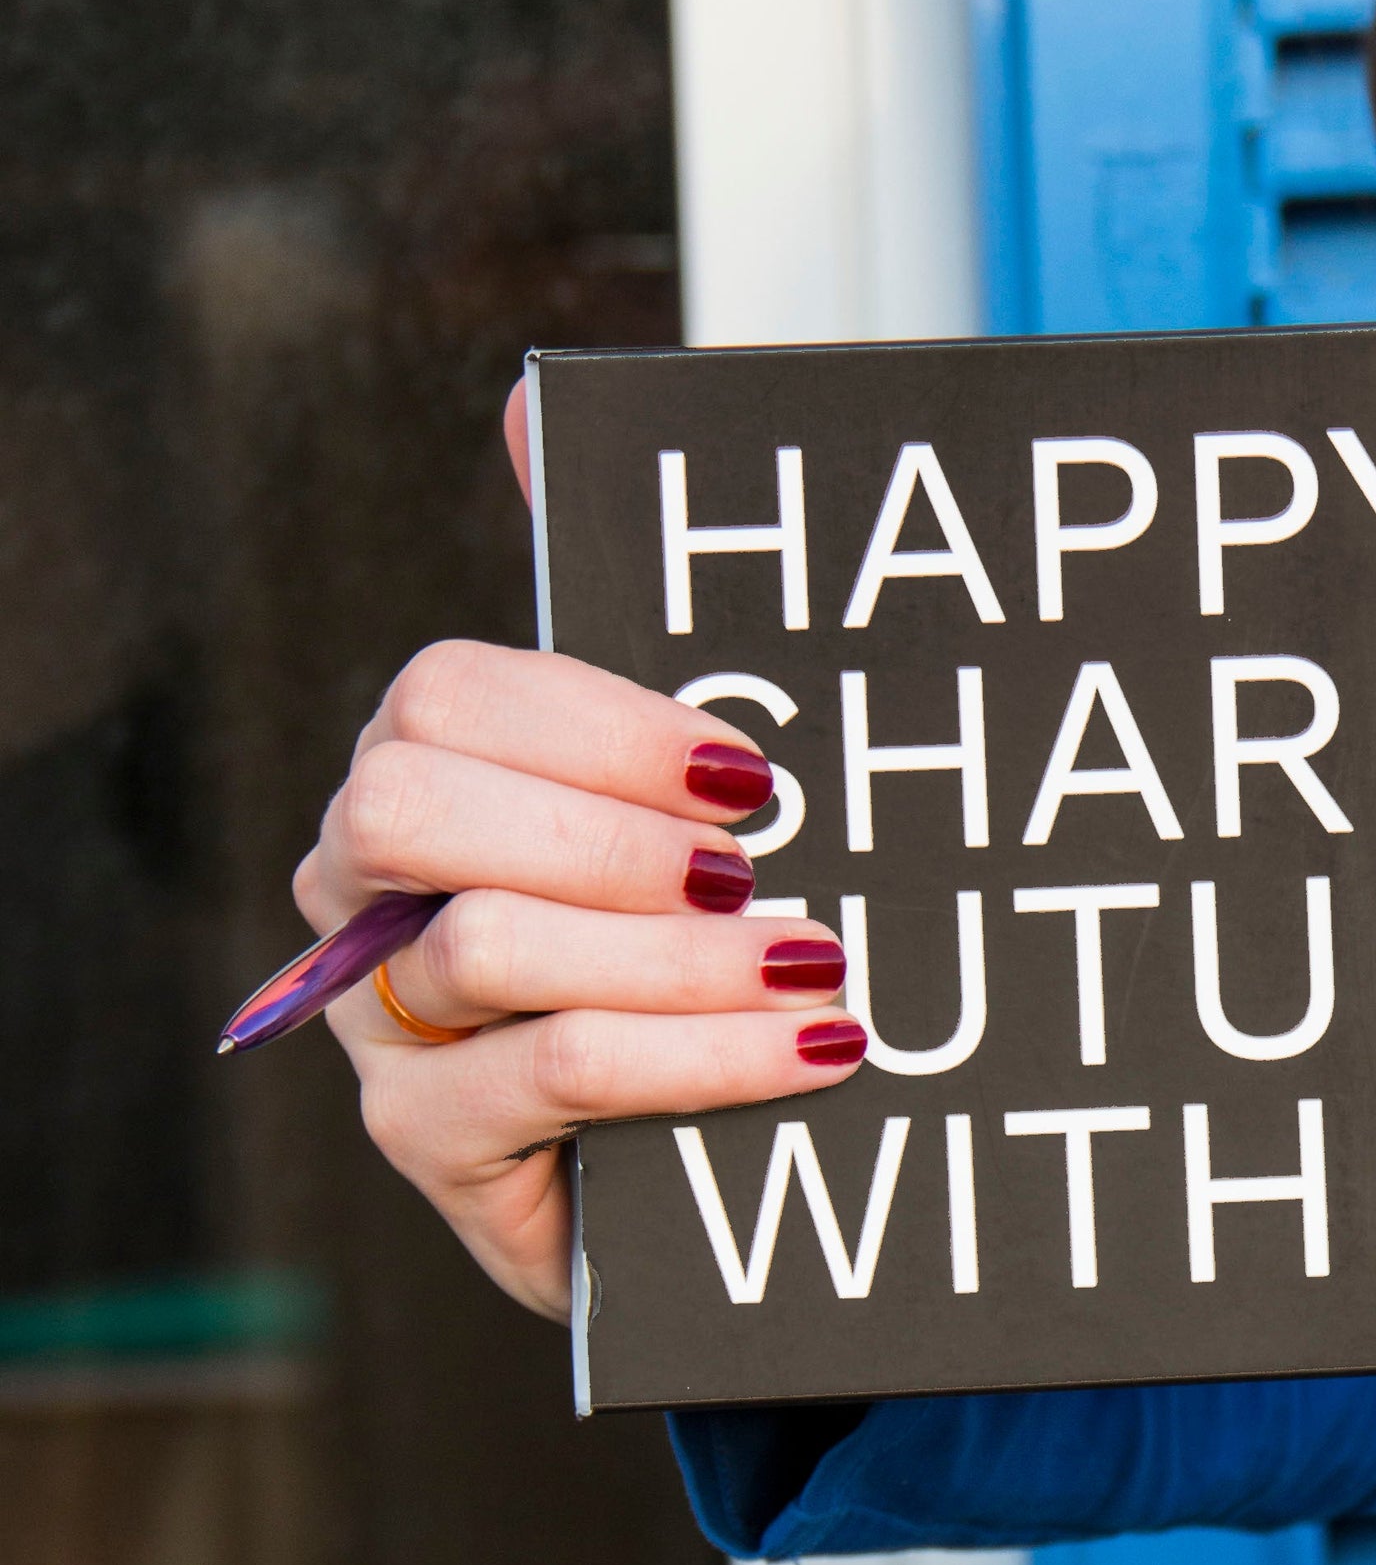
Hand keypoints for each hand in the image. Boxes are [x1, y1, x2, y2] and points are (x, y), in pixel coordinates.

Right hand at [299, 380, 863, 1317]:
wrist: (722, 1161)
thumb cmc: (699, 956)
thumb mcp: (689, 796)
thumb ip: (633, 628)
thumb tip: (534, 403)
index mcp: (424, 774)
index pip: (449, 693)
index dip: (603, 723)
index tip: (751, 773)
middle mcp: (370, 888)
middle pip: (415, 801)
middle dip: (609, 834)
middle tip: (759, 873)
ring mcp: (383, 1020)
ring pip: (493, 943)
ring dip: (680, 958)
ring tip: (816, 967)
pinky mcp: (426, 1140)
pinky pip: (551, 1070)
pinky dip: (700, 1054)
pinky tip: (815, 1048)